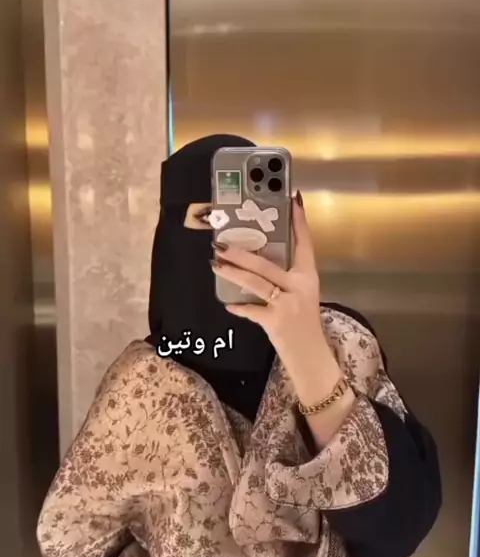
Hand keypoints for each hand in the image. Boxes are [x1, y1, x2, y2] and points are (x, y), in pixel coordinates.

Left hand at [212, 190, 354, 442]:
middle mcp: (300, 287)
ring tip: (216, 263)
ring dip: (233, 272)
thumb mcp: (300, 295)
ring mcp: (288, 304)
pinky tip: (228, 304)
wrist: (311, 356)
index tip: (293, 199)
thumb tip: (255, 258)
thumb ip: (285, 278)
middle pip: (267, 264)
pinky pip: (252, 311)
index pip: (305, 243)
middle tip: (221, 243)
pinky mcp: (277, 321)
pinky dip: (240, 307)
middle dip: (242, 253)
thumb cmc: (303, 322)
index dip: (298, 222)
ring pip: (257, 282)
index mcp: (309, 276)